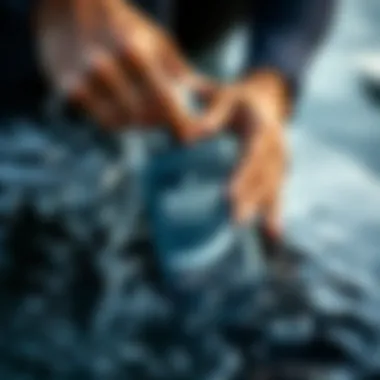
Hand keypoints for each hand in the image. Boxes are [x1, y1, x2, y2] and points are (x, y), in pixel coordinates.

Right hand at [35, 0, 210, 140]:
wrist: (69, 5)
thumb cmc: (124, 25)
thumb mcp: (157, 41)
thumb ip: (180, 73)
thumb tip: (208, 100)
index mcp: (135, 50)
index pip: (163, 101)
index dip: (179, 124)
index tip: (190, 138)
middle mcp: (106, 66)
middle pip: (143, 117)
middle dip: (160, 120)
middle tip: (166, 112)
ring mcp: (84, 79)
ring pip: (122, 123)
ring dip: (138, 121)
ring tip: (141, 102)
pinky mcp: (68, 89)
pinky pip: (102, 120)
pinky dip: (117, 119)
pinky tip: (121, 103)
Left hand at [201, 70, 289, 236]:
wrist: (267, 97)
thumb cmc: (237, 98)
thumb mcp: (223, 96)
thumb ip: (209, 114)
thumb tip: (190, 137)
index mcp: (261, 125)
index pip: (252, 153)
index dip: (242, 175)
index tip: (228, 195)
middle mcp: (275, 145)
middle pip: (263, 175)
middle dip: (250, 199)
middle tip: (234, 220)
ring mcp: (281, 158)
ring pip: (274, 187)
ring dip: (265, 209)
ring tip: (261, 232)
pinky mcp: (280, 169)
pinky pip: (278, 191)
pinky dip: (276, 212)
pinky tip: (273, 234)